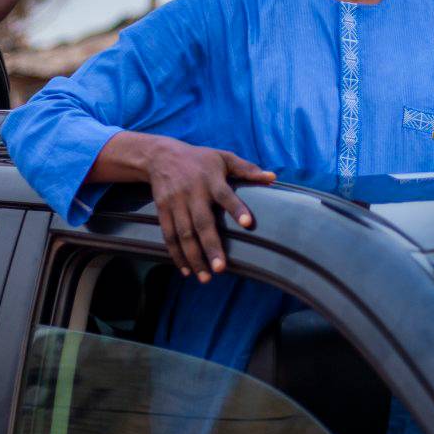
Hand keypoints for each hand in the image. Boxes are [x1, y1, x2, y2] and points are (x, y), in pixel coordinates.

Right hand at [142, 137, 276, 281]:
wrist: (161, 156)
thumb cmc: (200, 159)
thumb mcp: (224, 157)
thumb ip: (247, 169)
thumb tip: (272, 177)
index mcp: (211, 180)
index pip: (226, 195)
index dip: (237, 209)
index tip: (248, 224)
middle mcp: (193, 193)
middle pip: (202, 223)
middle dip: (211, 246)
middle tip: (221, 269)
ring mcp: (176, 203)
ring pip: (184, 234)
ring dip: (194, 257)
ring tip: (205, 277)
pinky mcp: (163, 211)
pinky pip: (169, 236)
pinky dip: (176, 254)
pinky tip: (186, 270)